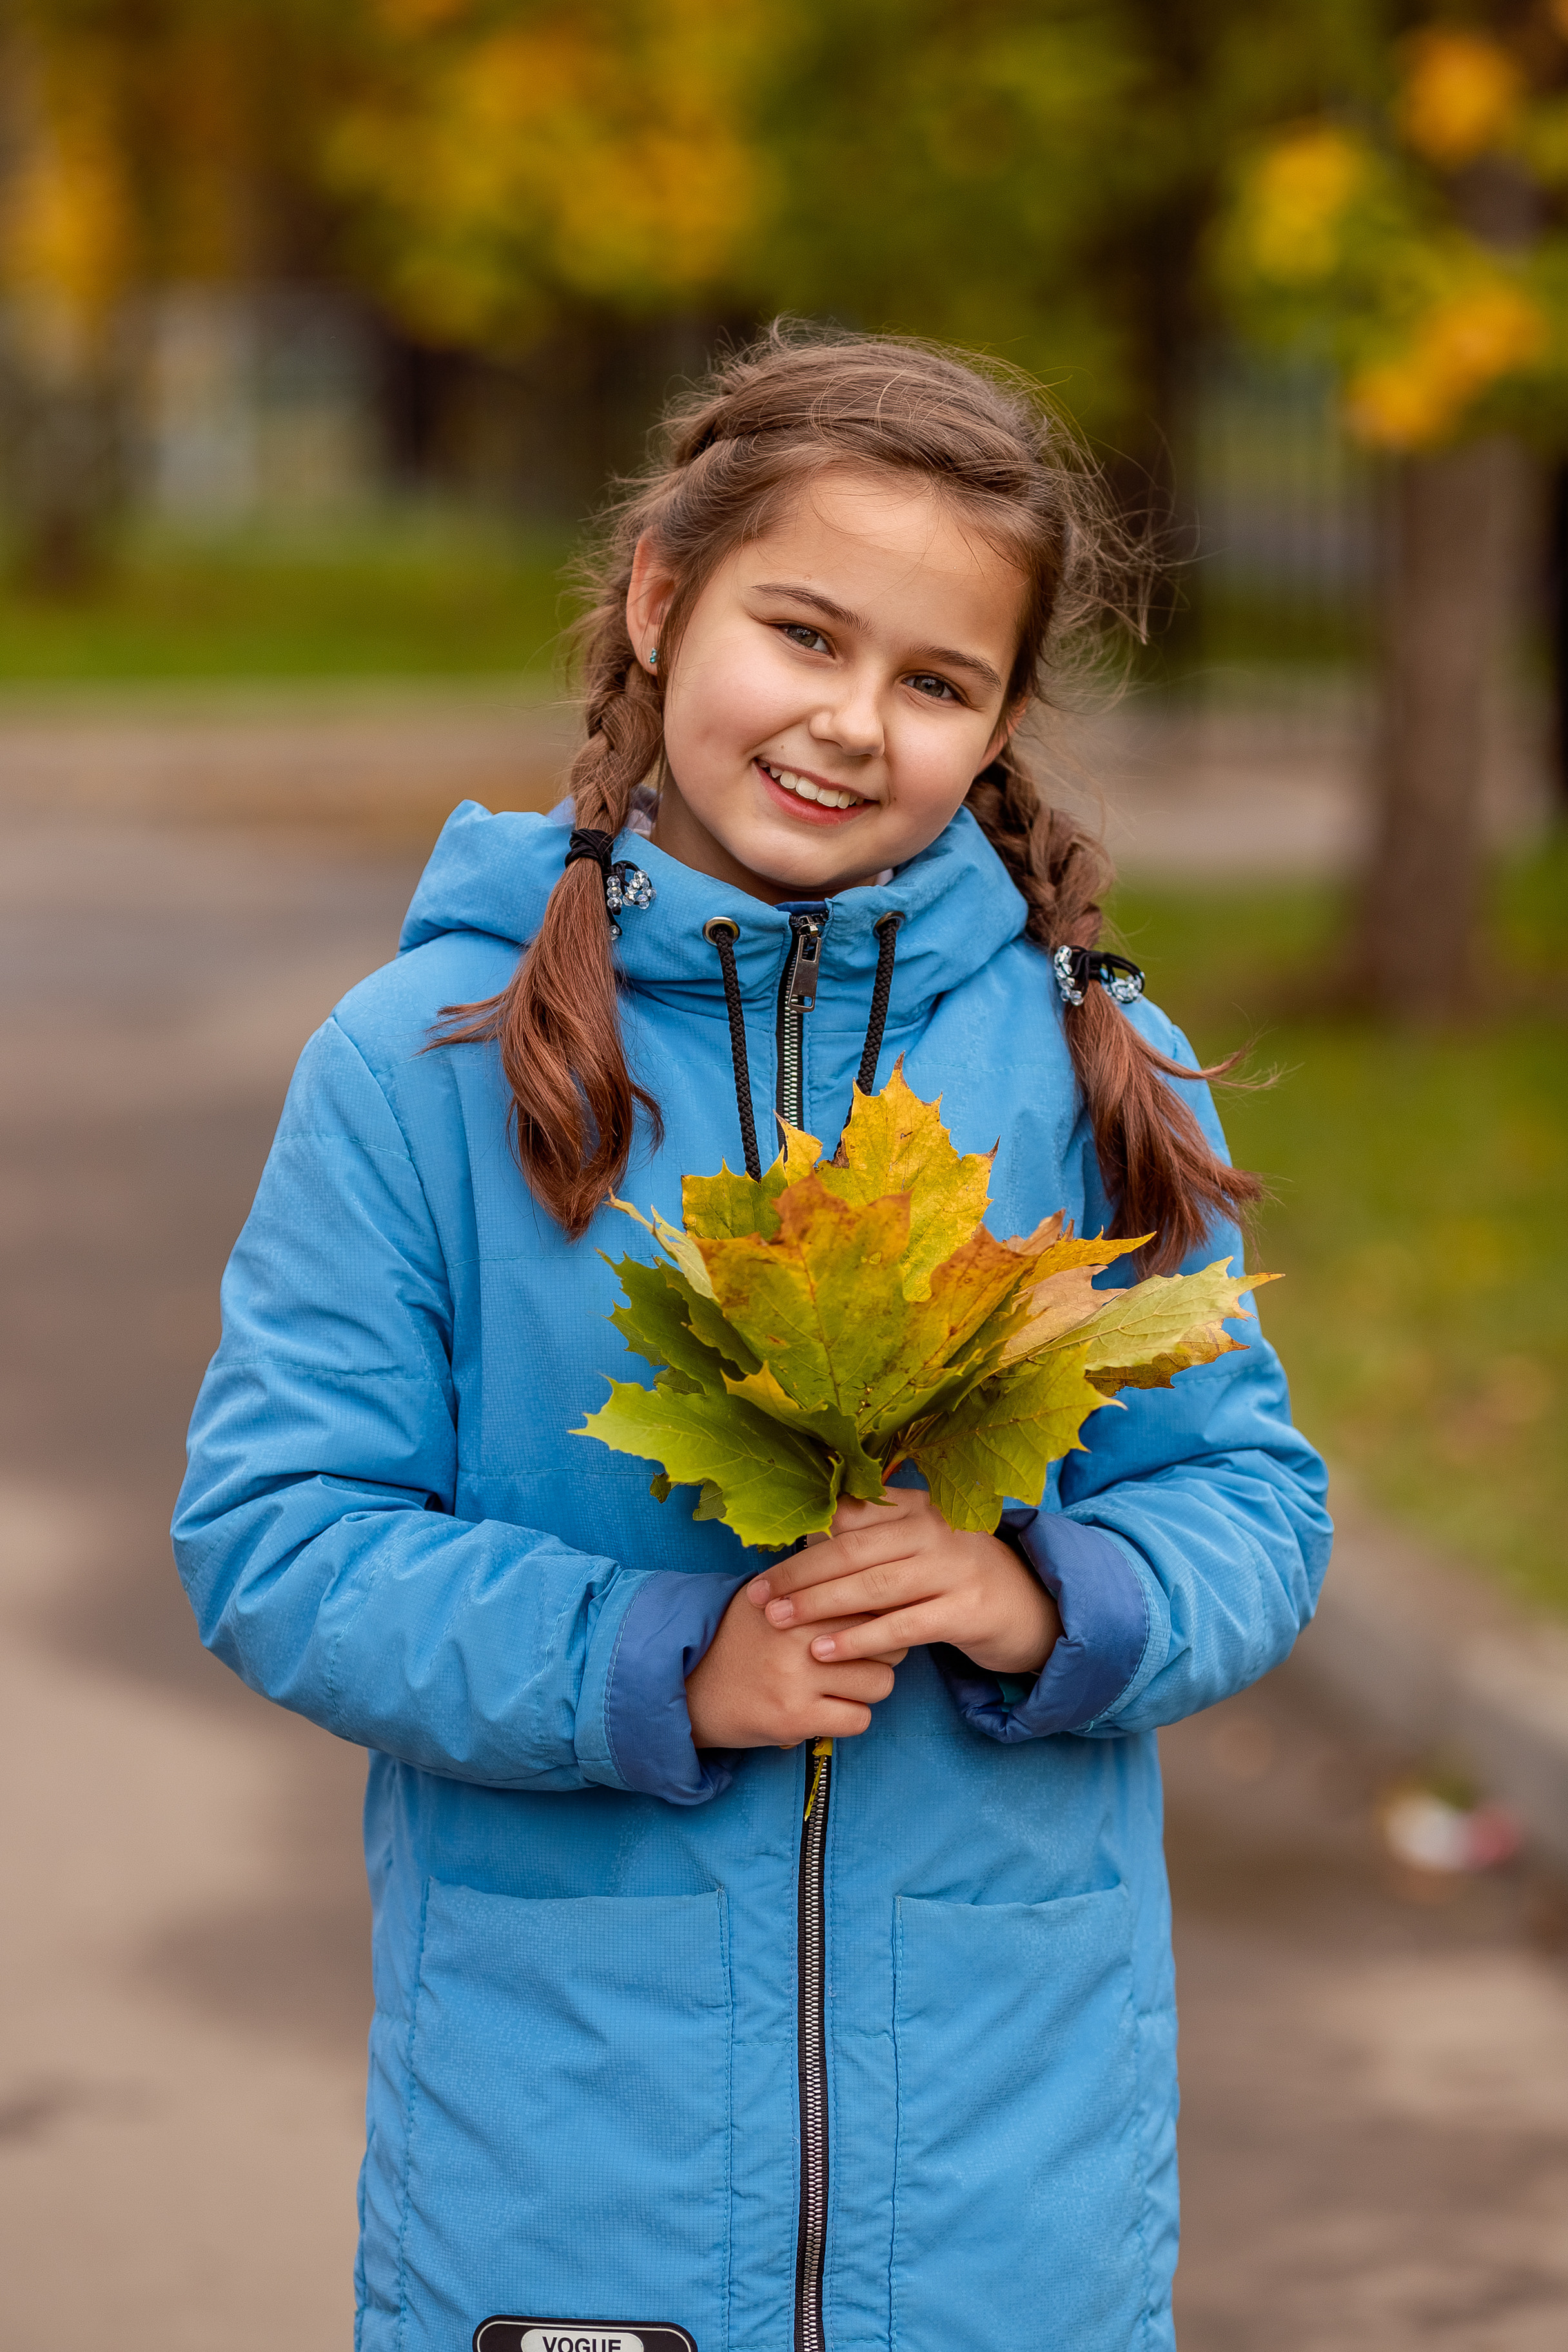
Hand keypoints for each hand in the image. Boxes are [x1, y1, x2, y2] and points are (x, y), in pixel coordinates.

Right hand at [685, 1581, 907, 1750]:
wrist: (687, 1688)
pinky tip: (829, 1709)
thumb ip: (810, 1581)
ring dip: (867, 1688)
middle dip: (882, 1651)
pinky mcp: (794, 1717)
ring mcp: (797, 1677)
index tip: (872, 1622)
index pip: (870, 1597)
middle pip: (885, 1639)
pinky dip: (850, 1717)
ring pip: (880, 1683)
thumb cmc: (736, 1639)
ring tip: (841, 1685)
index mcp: (794, 1596)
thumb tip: (868, 1566)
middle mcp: (797, 1632)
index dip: (881, 1612)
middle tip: (859, 1657)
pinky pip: (860, 1720)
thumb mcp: (763, 1595)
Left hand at [747, 1486, 1060, 1678]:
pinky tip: (824, 1651)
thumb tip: (807, 1528)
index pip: (850, 1514)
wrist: (1028, 1606)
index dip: (803, 1534)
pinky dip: (859, 1638)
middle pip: (853, 1549)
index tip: (764, 1555)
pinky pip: (901, 1625)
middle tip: (757, 1596)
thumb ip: (872, 1533)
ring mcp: (953, 1568)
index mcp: (916, 1505)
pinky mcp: (965, 1609)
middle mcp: (934, 1529)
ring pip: (873, 1586)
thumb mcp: (917, 1544)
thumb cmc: (954, 1575)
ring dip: (820, 1605)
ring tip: (779, 1621)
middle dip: (799, 1573)